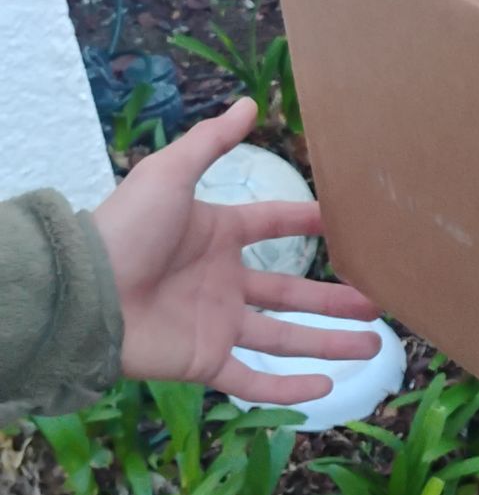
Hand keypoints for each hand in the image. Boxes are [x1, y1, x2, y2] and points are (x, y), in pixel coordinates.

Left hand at [91, 99, 378, 403]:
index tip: (349, 225)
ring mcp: (216, 325)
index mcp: (217, 235)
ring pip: (285, 339)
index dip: (308, 223)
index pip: (273, 225)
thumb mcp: (171, 173)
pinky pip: (253, 381)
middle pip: (291, 293)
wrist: (85, 292)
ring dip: (329, 342)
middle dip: (335, 299)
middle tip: (376, 300)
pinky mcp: (205, 362)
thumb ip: (211, 141)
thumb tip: (248, 103)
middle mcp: (222, 282)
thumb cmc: (127, 229)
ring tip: (374, 343)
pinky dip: (288, 391)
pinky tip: (327, 389)